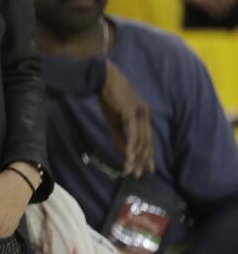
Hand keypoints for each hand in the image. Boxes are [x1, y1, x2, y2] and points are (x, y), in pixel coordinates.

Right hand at [100, 60, 154, 176]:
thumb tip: (123, 151)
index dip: (148, 155)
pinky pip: (133, 133)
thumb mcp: (115, 119)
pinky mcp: (131, 113)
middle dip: (143, 159)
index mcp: (144, 116)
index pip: (148, 139)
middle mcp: (145, 116)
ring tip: (132, 169)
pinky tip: (129, 156)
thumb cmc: (109, 98)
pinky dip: (132, 145)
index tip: (148, 169)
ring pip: (141, 140)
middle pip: (147, 142)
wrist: (104, 80)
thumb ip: (120, 135)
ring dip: (137, 156)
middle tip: (139, 174)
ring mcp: (140, 114)